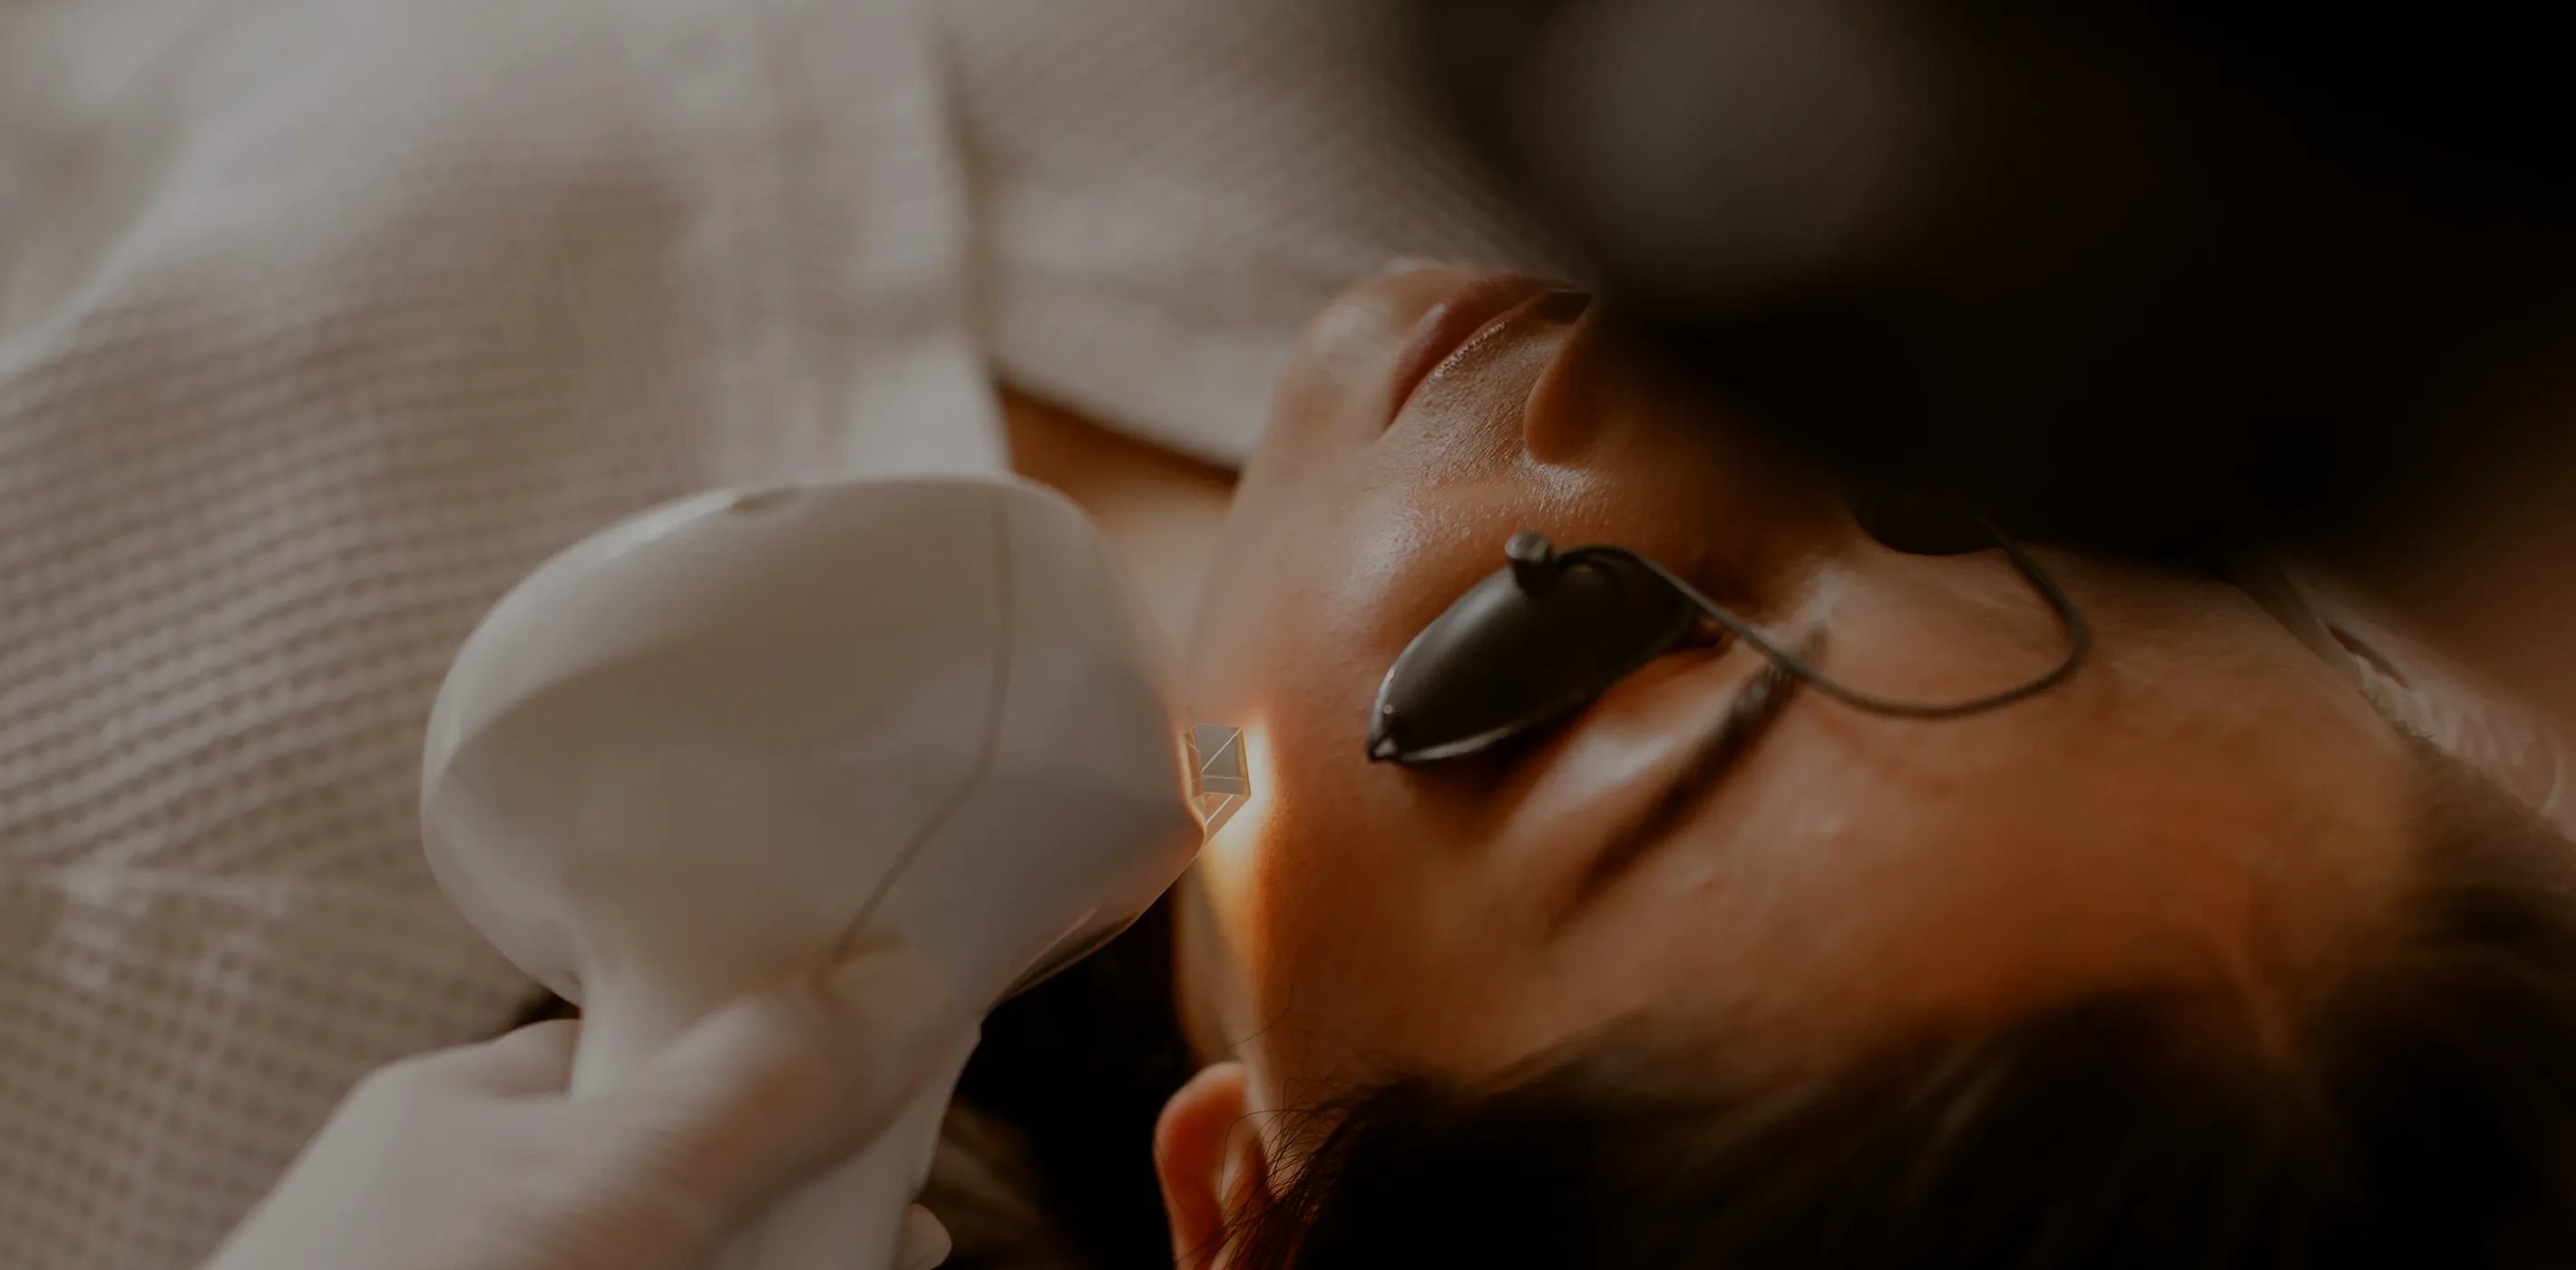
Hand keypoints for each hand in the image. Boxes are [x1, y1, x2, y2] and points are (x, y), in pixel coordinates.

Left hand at [205, 947, 973, 1269]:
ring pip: (670, 1253)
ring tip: (876, 1269)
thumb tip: (909, 988)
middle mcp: (469, 1216)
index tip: (900, 1101)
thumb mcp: (611, 1184)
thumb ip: (760, 1087)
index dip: (792, 1064)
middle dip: (807, 1205)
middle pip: (689, 1178)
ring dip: (781, 1261)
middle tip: (901, 1240)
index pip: (659, 1049)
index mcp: (467, 1116)